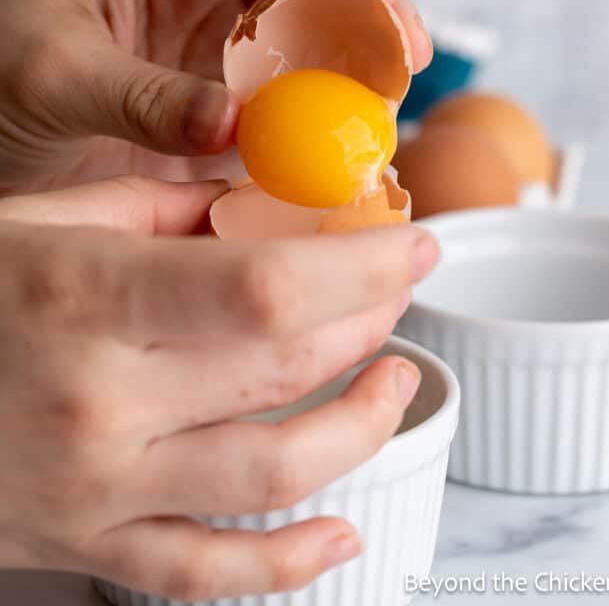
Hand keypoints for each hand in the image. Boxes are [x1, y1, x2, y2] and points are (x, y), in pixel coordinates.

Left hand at [0, 0, 431, 192]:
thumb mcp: (53, 74)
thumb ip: (143, 96)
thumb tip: (236, 123)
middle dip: (369, 20)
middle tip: (407, 62)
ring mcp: (224, 55)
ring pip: (315, 53)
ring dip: (356, 80)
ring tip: (388, 115)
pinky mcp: (228, 113)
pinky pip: (290, 115)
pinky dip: (320, 135)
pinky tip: (344, 157)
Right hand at [0, 178, 437, 597]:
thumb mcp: (37, 218)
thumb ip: (155, 203)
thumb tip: (254, 199)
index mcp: (85, 296)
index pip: (265, 287)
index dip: (360, 267)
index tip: (412, 242)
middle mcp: (98, 400)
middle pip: (284, 367)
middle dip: (369, 320)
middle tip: (397, 287)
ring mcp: (96, 487)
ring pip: (272, 475)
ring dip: (360, 426)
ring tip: (396, 379)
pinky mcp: (85, 544)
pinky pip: (205, 576)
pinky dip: (289, 565)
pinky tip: (344, 532)